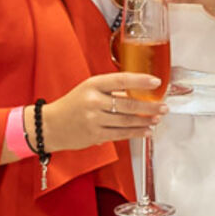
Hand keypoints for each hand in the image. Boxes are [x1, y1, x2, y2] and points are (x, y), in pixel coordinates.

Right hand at [41, 72, 166, 152]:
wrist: (50, 125)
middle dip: (150, 106)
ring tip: (157, 118)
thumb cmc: (72, 105)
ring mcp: (94, 119)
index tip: (156, 82)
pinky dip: (136, 132)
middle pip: (128, 104)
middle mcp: (93, 101)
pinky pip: (121, 134)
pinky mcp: (95, 135)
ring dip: (146, 120)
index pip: (121, 80)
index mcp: (93, 85)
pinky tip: (146, 131)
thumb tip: (139, 93)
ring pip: (127, 120)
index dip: (141, 80)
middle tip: (163, 106)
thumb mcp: (89, 90)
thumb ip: (111, 91)